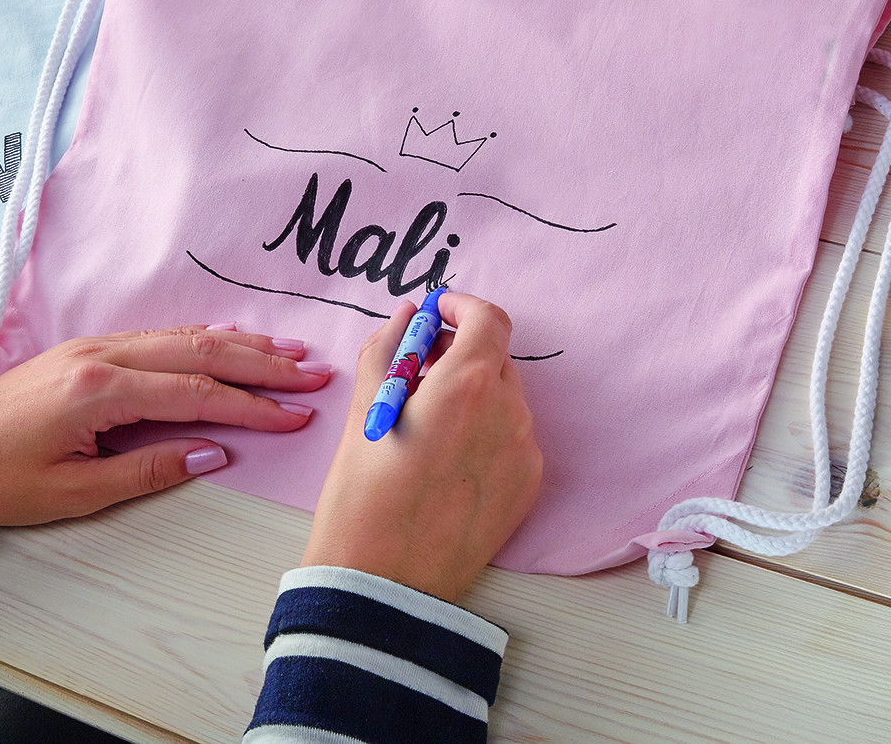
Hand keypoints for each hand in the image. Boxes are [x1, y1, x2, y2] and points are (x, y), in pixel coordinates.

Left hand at [0, 326, 331, 524]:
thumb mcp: (75, 494)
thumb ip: (149, 470)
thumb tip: (214, 453)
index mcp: (100, 392)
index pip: (196, 394)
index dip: (252, 406)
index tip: (296, 415)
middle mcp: (103, 356)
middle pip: (201, 353)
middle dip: (262, 364)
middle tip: (313, 373)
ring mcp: (96, 347)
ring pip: (184, 338)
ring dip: (241, 345)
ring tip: (290, 353)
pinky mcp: (89, 350)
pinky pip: (160, 336)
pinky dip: (204, 338)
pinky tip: (231, 338)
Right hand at [301, 292, 541, 602]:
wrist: (383, 583)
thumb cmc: (362, 497)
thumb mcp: (364, 411)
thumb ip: (388, 351)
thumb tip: (406, 319)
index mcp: (467, 385)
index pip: (488, 319)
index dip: (461, 307)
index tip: (437, 312)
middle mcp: (508, 412)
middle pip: (496, 358)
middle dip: (460, 353)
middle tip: (418, 370)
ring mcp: (523, 452)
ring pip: (505, 400)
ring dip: (472, 394)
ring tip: (427, 422)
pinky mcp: (527, 488)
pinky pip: (511, 439)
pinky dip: (485, 433)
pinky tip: (446, 459)